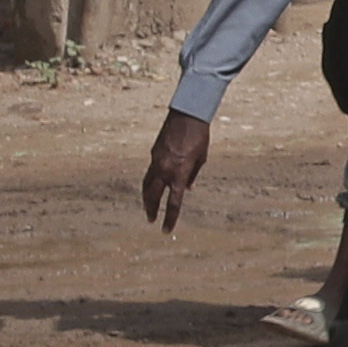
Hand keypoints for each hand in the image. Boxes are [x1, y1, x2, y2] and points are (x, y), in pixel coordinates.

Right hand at [139, 106, 211, 229]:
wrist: (187, 116)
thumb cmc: (199, 137)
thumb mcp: (201, 159)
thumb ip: (192, 175)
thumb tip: (186, 189)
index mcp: (180, 173)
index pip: (174, 202)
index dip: (170, 217)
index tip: (166, 230)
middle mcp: (165, 169)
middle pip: (153, 196)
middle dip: (151, 209)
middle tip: (151, 220)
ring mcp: (156, 161)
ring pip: (147, 184)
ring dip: (146, 197)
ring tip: (148, 207)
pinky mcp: (153, 154)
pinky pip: (150, 172)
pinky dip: (149, 181)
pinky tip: (151, 186)